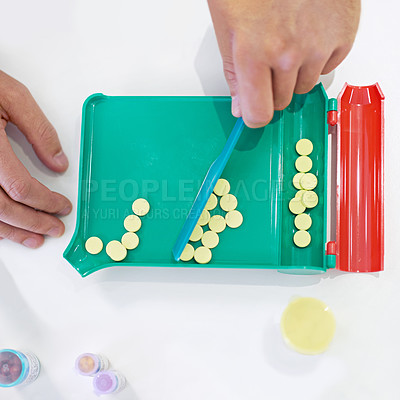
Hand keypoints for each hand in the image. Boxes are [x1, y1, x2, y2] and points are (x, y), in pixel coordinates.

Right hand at [0, 70, 71, 247]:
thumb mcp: (13, 98)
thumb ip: (40, 131)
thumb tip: (59, 163)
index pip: (21, 188)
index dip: (45, 202)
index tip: (62, 207)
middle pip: (4, 208)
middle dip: (33, 222)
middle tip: (54, 228)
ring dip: (12, 230)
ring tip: (34, 238)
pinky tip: (5, 229)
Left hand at [208, 0, 360, 127]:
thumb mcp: (227, 27)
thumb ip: (235, 75)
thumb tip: (241, 108)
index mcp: (253, 52)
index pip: (258, 113)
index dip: (253, 115)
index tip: (253, 110)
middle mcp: (288, 53)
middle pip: (280, 102)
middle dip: (270, 89)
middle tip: (267, 61)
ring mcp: (318, 45)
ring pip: (303, 88)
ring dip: (294, 74)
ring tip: (287, 42)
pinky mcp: (342, 36)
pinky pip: (327, 69)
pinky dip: (316, 59)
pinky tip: (307, 36)